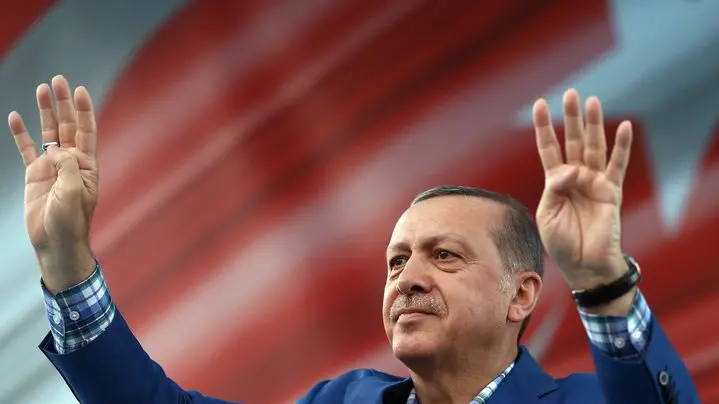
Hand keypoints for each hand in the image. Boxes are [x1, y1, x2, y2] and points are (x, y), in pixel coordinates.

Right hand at [9, 75, 98, 293]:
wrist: (55, 241)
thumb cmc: (70, 220)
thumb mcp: (73, 192)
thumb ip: (67, 166)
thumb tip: (55, 149)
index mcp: (87, 165)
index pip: (86, 130)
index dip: (84, 110)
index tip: (80, 90)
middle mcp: (71, 161)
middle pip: (67, 125)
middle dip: (63, 103)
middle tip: (57, 80)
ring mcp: (52, 166)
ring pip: (48, 132)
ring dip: (45, 111)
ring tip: (41, 89)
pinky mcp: (35, 174)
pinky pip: (27, 149)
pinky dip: (21, 133)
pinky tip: (16, 117)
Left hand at [532, 89, 631, 292]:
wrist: (584, 265)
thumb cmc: (561, 243)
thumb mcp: (547, 215)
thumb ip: (555, 189)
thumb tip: (572, 170)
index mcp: (555, 182)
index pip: (548, 147)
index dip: (544, 127)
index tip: (539, 104)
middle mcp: (575, 177)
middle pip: (572, 141)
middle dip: (571, 118)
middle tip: (571, 93)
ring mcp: (594, 182)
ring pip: (593, 147)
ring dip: (593, 125)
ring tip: (592, 101)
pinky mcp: (611, 192)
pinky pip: (617, 166)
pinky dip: (622, 147)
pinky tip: (625, 127)